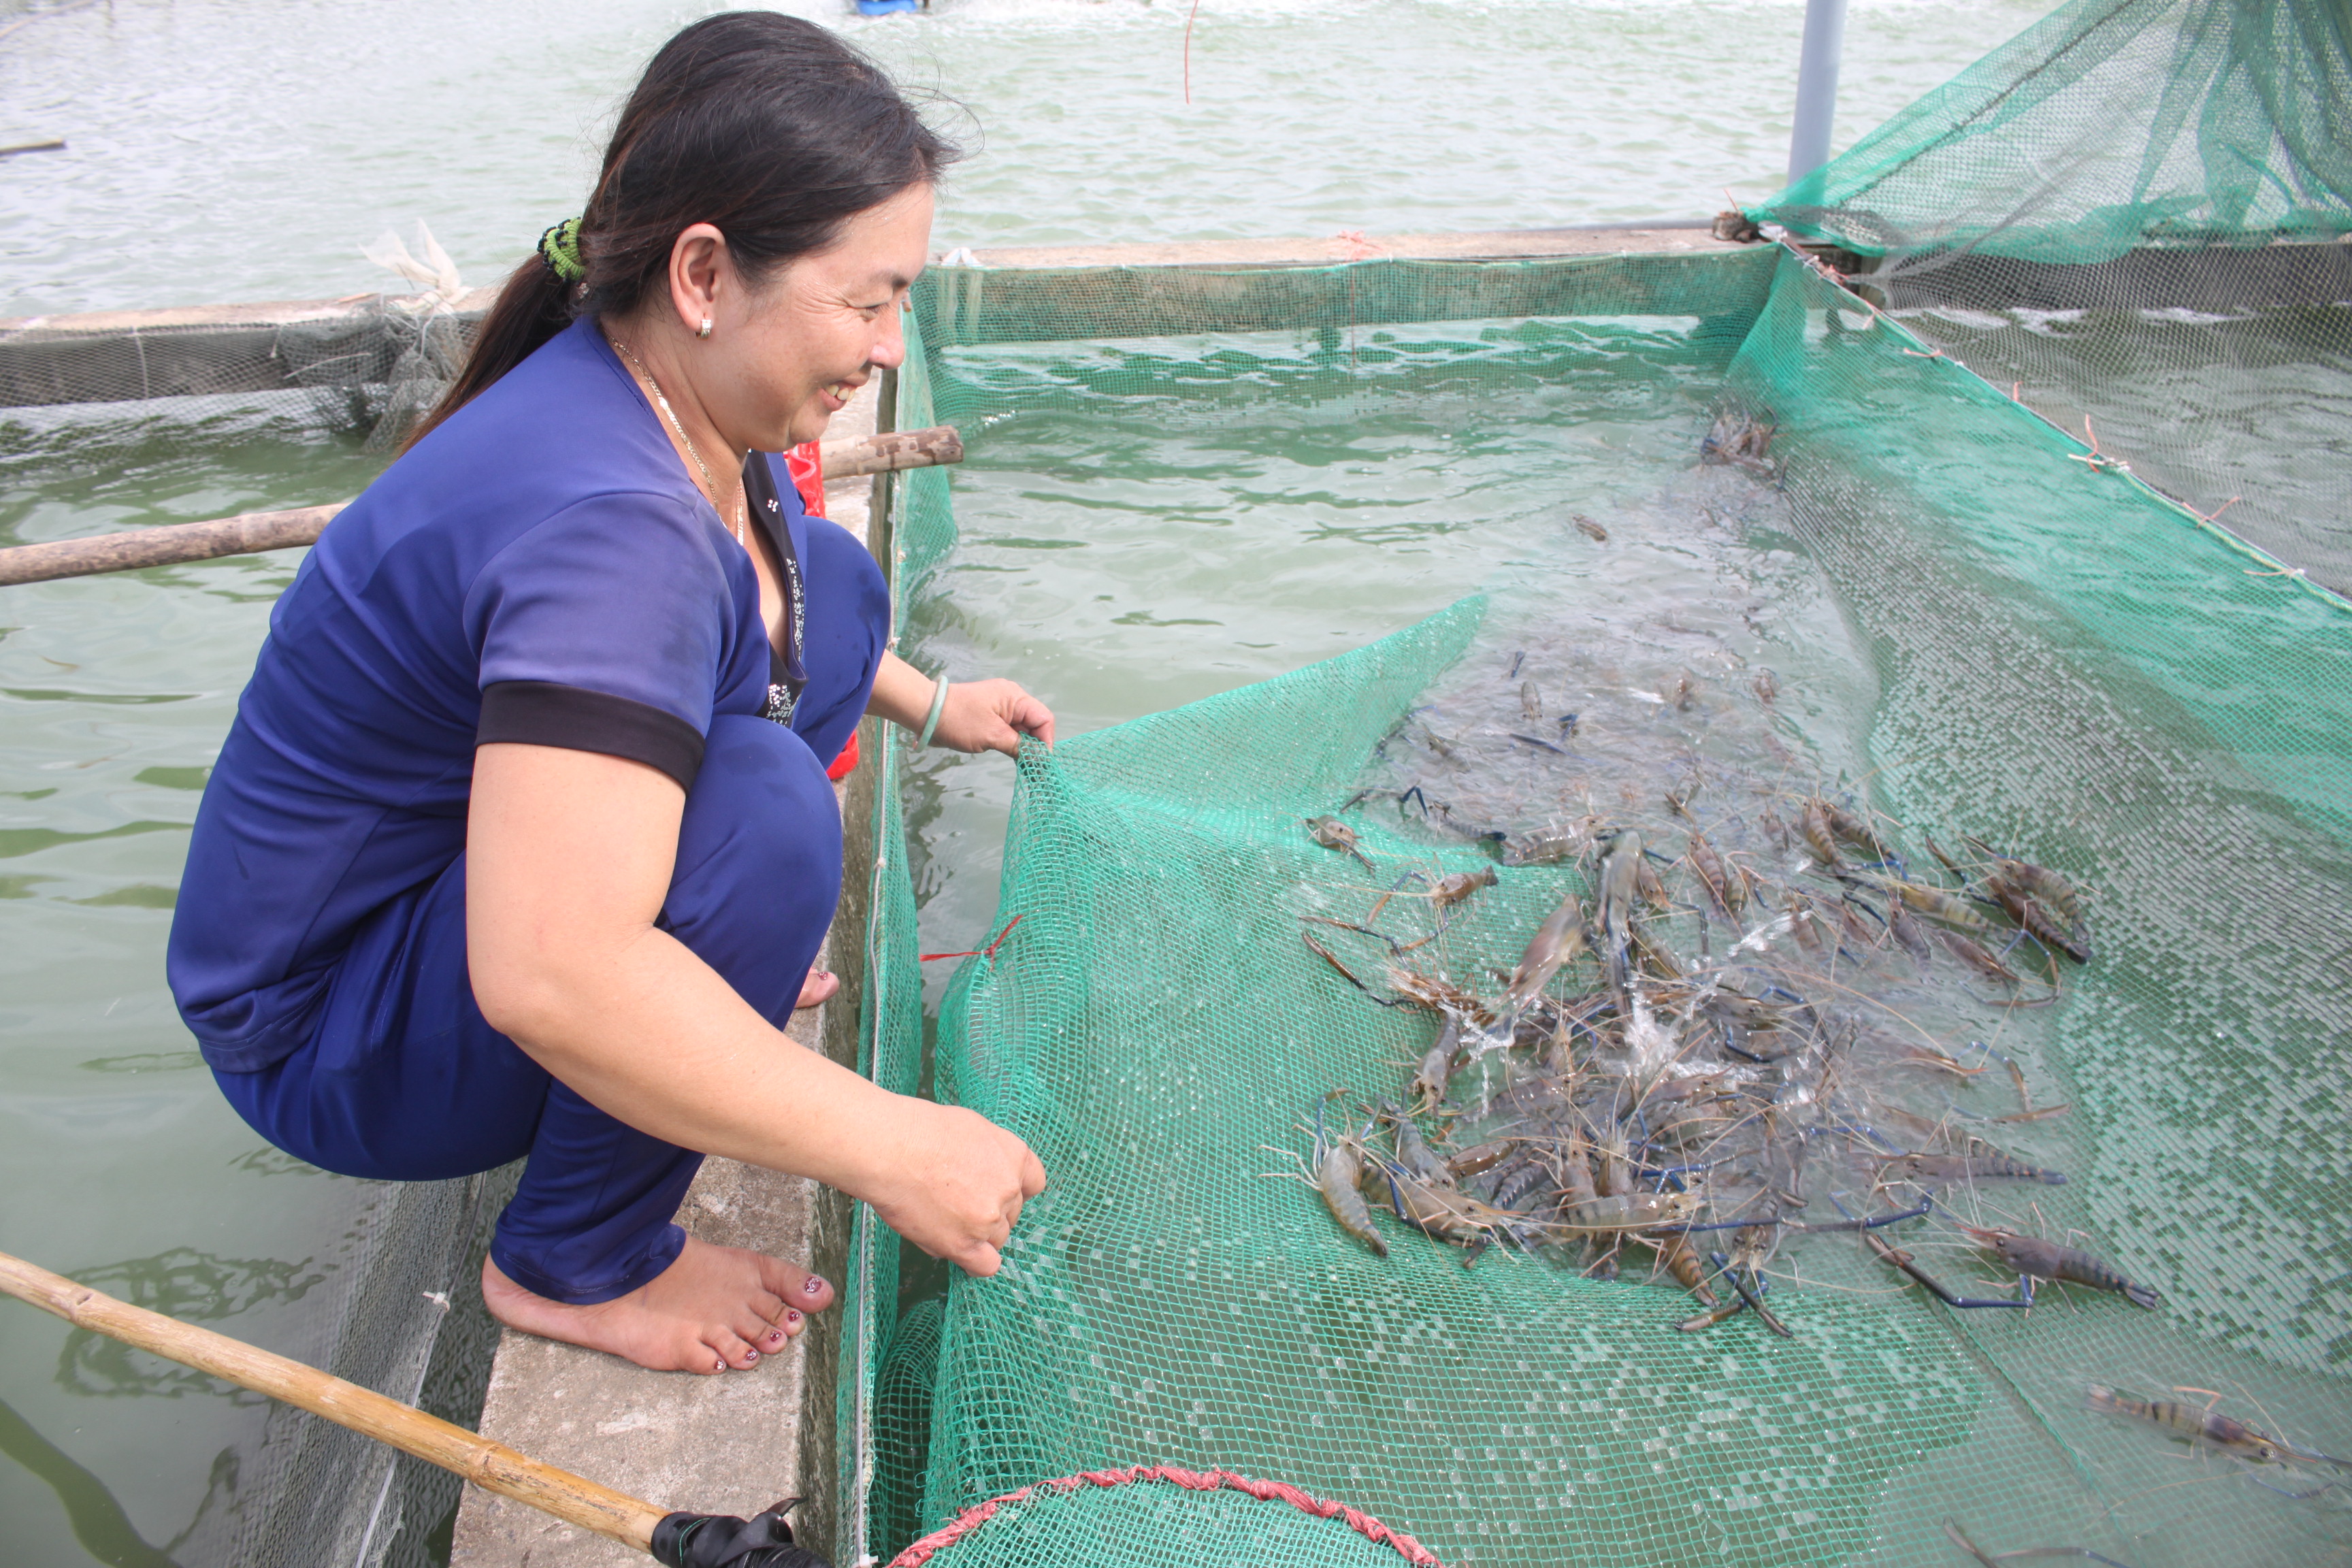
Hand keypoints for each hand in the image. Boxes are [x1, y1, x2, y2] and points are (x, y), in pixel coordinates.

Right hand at [857, 1100, 1046, 1276]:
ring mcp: (989, 1219)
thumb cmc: (921, 1131)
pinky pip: (986, 1266)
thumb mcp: (973, 1128)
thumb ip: (990, 1156)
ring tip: (943, 1218)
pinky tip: (957, 1248)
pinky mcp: (965, 1244)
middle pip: (1011, 1213)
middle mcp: (1009, 1189)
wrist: (892, 1149)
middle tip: (957, 1202)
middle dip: (989, 1211)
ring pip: (997, 1239)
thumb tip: (985, 1174)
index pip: (1033, 1183)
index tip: (995, 1191)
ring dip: (977, 1235)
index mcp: (1015, 1156)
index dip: (1013, 1190)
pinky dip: (975, 1262)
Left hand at [932, 677, 1054, 755]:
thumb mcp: (992, 736)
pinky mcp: (990, 717)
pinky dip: (1013, 744)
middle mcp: (1011, 699)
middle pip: (1035, 724)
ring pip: (1022, 729)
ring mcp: (1000, 708)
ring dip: (1023, 747)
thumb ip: (1019, 746)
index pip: (1044, 719)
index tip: (1040, 762)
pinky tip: (1013, 758)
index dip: (1045, 741)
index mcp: (1015, 697)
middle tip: (1032, 769)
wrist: (926, 712)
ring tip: (1023, 766)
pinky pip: (1009, 730)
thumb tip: (1039, 758)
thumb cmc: (958, 720)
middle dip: (1035, 746)